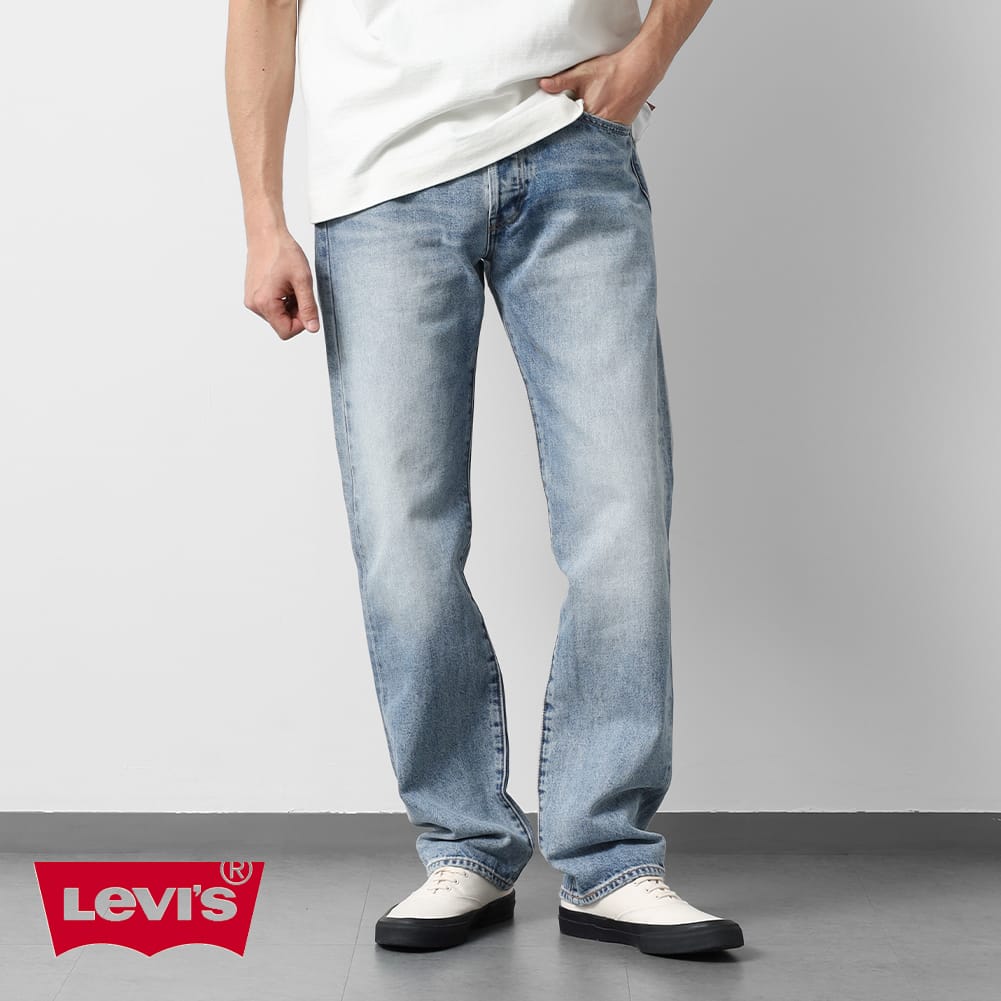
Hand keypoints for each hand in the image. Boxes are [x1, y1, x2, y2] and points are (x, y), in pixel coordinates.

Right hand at [244, 230, 320, 339]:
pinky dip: (281, 300)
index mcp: (264, 303)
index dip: (301, 323)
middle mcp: (254, 304)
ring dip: (289, 306)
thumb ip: (308, 307)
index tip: (306, 306)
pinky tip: (284, 284)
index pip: (286, 332)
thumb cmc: (282, 251)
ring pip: (277, 316)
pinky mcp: (252, 294)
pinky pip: (271, 307)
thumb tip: (312, 328)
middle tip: (300, 291)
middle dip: (295, 313)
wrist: (266, 234)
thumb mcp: (302, 280)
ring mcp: (252, 300)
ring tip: (291, 285)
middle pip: (281, 325)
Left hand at [537, 46, 659, 124]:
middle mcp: (600, 127)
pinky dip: (599, 132)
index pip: (568, 129)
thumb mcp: (582, 73)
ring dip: (586, 134)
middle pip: (581, 135)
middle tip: (564, 134)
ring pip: (594, 136)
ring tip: (581, 129)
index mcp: (588, 116)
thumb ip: (561, 81)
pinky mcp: (620, 128)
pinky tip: (595, 126)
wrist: (640, 69)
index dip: (561, 129)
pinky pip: (606, 135)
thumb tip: (543, 84)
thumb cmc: (613, 71)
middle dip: (573, 134)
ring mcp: (612, 130)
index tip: (552, 132)